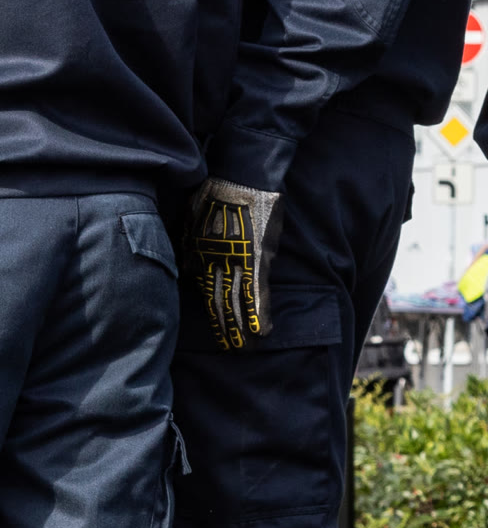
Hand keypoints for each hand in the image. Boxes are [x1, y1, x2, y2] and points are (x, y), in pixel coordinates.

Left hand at [187, 178, 282, 350]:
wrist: (237, 178)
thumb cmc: (213, 194)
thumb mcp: (190, 221)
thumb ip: (188, 245)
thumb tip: (185, 267)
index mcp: (199, 257)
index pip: (206, 294)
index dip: (213, 316)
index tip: (218, 333)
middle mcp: (215, 265)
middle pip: (219, 304)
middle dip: (225, 328)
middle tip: (231, 350)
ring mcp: (237, 264)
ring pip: (236, 304)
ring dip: (241, 328)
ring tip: (245, 349)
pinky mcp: (258, 259)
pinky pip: (258, 293)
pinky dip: (259, 314)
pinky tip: (262, 332)